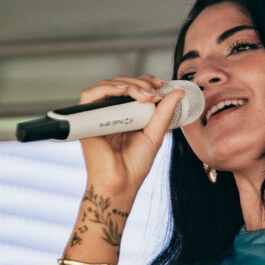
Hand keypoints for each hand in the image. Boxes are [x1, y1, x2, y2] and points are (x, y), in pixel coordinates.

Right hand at [76, 74, 184, 196]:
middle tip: (155, 92)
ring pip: (107, 85)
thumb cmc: (134, 167)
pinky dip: (107, 89)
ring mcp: (98, 115)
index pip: (132, 88)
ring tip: (145, 95)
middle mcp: (110, 113)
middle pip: (121, 83)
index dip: (145, 81)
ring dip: (129, 85)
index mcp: (125, 115)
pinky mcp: (85, 119)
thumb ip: (164, 113)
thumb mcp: (155, 134)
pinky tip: (124, 92)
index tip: (160, 85)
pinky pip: (90, 96)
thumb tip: (178, 92)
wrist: (120, 184)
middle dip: (140, 82)